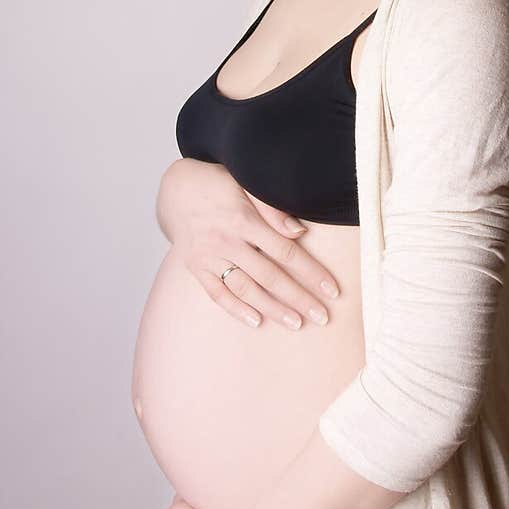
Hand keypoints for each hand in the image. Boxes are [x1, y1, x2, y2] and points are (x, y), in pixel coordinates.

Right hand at [156, 157, 340, 330]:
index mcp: (244, 219)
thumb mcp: (246, 185)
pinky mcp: (196, 267)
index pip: (285, 252)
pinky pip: (217, 294)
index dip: (311, 273)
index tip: (332, 290)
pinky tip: (257, 321)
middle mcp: (226, 241)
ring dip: (272, 308)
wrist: (177, 189)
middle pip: (269, 276)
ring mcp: (209, 257)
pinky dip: (236, 309)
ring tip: (296, 323)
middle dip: (298, 298)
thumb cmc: (220, 185)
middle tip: (322, 316)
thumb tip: (300, 232)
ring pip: (245, 289)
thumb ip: (272, 209)